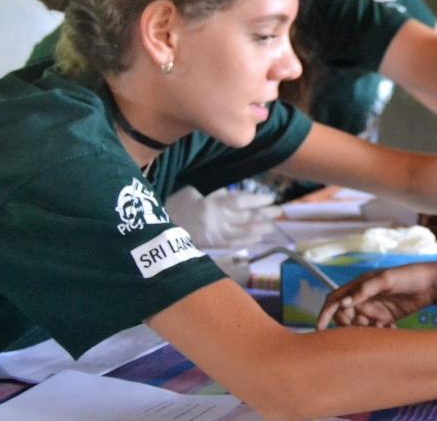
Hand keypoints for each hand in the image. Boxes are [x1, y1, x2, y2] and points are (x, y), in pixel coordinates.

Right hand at [164, 186, 279, 248]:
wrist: (157, 228)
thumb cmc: (175, 203)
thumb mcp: (194, 191)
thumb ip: (216, 193)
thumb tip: (234, 195)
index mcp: (213, 205)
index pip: (241, 202)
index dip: (258, 200)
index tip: (271, 198)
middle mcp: (217, 221)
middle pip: (246, 218)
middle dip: (264, 215)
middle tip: (279, 212)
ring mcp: (215, 235)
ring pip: (243, 233)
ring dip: (260, 229)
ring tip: (273, 226)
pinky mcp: (211, 245)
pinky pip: (233, 245)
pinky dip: (247, 242)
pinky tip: (257, 239)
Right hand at [316, 263, 436, 328]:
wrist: (432, 283)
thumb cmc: (408, 276)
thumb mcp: (386, 279)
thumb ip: (365, 290)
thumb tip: (343, 302)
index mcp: (359, 286)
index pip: (334, 300)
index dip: (325, 313)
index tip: (319, 328)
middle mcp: (363, 298)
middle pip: (345, 316)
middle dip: (350, 326)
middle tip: (368, 327)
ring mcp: (374, 308)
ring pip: (360, 326)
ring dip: (366, 332)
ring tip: (384, 327)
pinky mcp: (385, 317)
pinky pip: (374, 330)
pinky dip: (379, 333)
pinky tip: (392, 328)